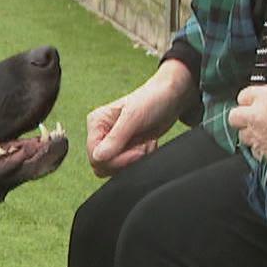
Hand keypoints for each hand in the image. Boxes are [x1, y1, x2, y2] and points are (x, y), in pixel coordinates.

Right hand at [86, 60, 195, 176]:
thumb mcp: (133, 117)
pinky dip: (140, 160)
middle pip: (102, 165)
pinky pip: (127, 167)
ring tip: (147, 144)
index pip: (95, 155)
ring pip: (115, 169)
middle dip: (126, 161)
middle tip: (143, 147)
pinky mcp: (125, 149)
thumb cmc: (152, 100)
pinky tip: (148, 145)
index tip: (138, 152)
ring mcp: (113, 142)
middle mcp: (101, 134)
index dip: (116, 160)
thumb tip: (97, 158)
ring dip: (135, 161)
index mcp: (96, 123)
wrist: (171, 97)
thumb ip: (115, 138)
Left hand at [227, 85, 266, 177]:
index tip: (255, 107)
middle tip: (255, 123)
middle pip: (234, 117)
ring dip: (252, 137)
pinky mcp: (264, 156)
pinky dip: (262, 152)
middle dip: (243, 120)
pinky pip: (254, 153)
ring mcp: (259, 137)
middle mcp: (258, 115)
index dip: (250, 103)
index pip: (243, 96)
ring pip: (242, 137)